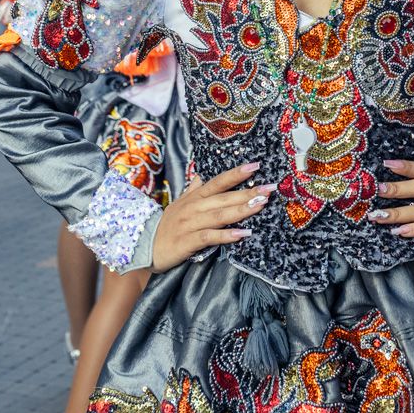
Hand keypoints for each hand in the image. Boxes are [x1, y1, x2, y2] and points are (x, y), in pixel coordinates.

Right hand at [150, 161, 272, 272]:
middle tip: (269, 188)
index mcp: (194, 197)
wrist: (144, 246)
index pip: (218, 181)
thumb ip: (193, 189)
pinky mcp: (187, 241)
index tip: (256, 166)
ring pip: (219, 215)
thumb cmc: (166, 225)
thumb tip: (202, 174)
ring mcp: (190, 223)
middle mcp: (193, 207)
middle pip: (224, 197)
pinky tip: (242, 233)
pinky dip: (226, 235)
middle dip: (248, 192)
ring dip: (241, 210)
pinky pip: (209, 236)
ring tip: (260, 205)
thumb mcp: (179, 203)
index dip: (236, 173)